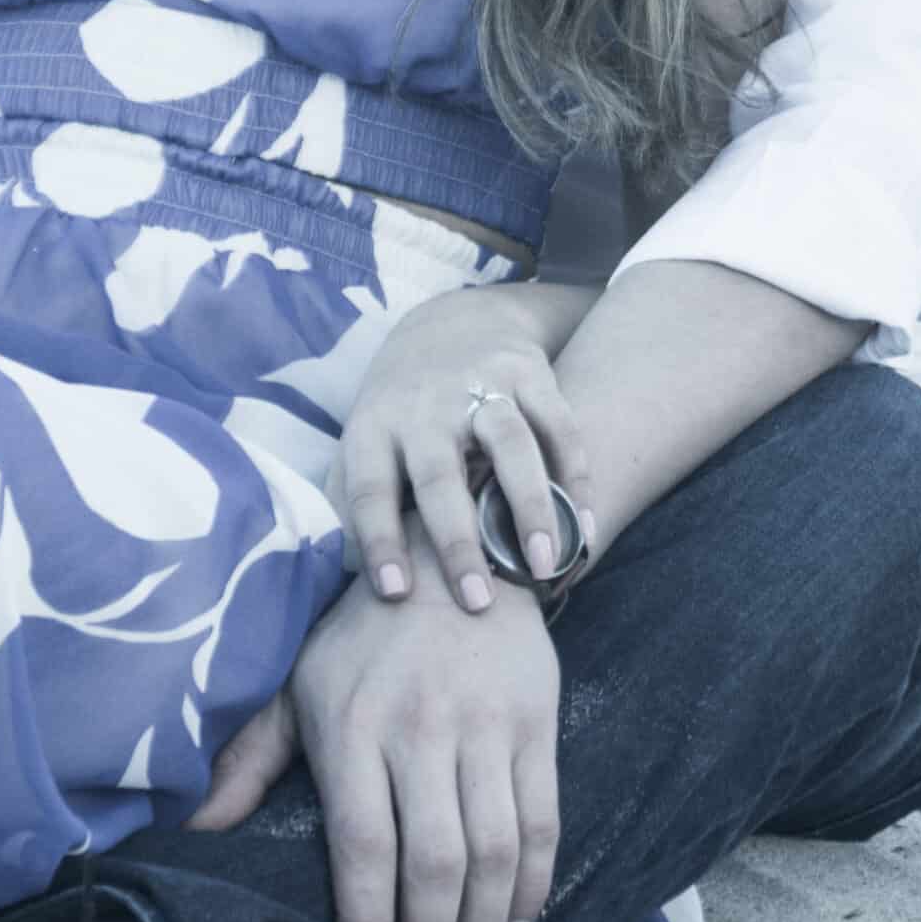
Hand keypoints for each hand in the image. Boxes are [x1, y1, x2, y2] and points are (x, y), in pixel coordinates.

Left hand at [194, 527, 560, 921]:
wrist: (451, 553)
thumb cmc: (364, 635)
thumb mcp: (299, 681)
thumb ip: (251, 758)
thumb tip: (194, 829)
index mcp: (353, 725)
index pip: (362, 849)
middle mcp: (420, 727)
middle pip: (432, 866)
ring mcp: (484, 724)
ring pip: (491, 853)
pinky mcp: (535, 719)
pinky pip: (541, 820)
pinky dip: (532, 884)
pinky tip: (514, 919)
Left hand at [333, 284, 596, 612]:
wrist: (452, 319)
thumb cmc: (401, 408)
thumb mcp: (361, 439)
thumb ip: (346, 499)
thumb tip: (336, 572)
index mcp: (376, 426)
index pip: (369, 488)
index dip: (379, 539)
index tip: (396, 593)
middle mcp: (426, 405)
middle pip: (440, 474)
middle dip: (458, 540)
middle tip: (478, 602)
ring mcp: (481, 383)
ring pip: (510, 444)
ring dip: (529, 507)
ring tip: (544, 566)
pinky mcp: (529, 371)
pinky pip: (560, 426)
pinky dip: (577, 477)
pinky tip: (583, 528)